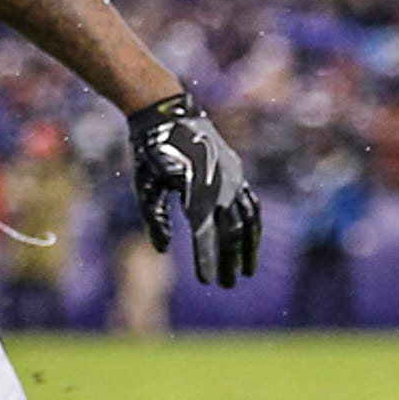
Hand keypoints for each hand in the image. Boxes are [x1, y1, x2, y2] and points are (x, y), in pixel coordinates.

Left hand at [128, 94, 262, 286]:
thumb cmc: (151, 151)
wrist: (168, 114)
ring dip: (248, 247)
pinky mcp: (236, 172)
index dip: (207, 258)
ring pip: (248, 219)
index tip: (206, 282)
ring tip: (247, 271)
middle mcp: (220, 184)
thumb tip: (162, 249)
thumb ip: (155, 217)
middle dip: (229, 260)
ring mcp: (232, 177)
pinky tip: (251, 240)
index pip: (205, 233)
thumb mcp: (146, 185)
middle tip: (226, 285)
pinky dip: (252, 224)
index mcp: (196, 188)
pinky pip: (250, 203)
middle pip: (231, 231)